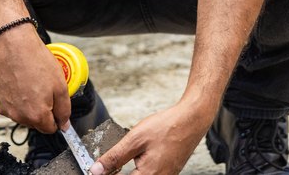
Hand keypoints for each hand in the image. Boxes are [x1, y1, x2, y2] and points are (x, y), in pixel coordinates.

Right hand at [0, 25, 69, 132]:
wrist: (11, 42)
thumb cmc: (36, 60)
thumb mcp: (60, 85)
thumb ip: (64, 109)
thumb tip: (64, 125)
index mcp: (35, 115)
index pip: (50, 129)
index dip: (55, 117)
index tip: (55, 105)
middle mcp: (17, 116)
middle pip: (34, 122)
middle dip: (40, 110)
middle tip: (42, 88)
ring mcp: (2, 108)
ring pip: (19, 113)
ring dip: (25, 104)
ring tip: (28, 81)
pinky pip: (6, 103)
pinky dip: (11, 96)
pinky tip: (15, 80)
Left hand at [88, 103, 211, 174]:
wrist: (192, 120)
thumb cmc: (168, 127)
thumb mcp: (135, 138)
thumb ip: (115, 156)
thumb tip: (96, 170)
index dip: (109, 174)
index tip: (101, 169)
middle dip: (118, 172)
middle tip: (109, 165)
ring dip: (129, 170)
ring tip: (123, 159)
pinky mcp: (169, 172)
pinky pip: (150, 174)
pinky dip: (140, 168)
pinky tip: (139, 156)